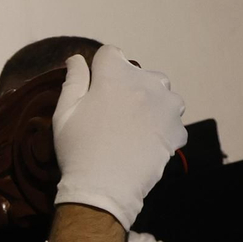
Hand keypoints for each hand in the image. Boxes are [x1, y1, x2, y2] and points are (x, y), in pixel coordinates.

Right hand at [51, 46, 186, 230]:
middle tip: (115, 114)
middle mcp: (145, 83)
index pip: (111, 53)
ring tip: (135, 126)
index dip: (101, 70)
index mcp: (114, 75)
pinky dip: (163, 128)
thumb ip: (74, 80)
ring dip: (152, 103)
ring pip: (162, 94)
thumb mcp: (65, 112)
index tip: (96, 89)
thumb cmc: (78, 149)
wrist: (105, 188)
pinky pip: (172, 120)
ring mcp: (166, 106)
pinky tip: (146, 143)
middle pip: (140, 73)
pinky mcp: (177, 129)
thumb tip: (77, 58)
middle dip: (129, 86)